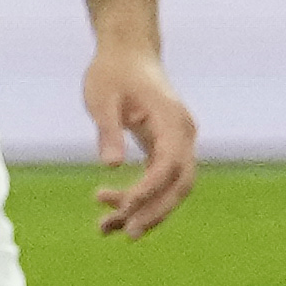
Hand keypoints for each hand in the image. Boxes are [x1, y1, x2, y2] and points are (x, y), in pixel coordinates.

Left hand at [79, 42, 197, 235]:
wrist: (126, 51)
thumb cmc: (112, 71)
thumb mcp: (102, 97)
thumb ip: (108, 130)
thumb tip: (111, 166)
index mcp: (172, 120)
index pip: (167, 165)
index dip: (148, 190)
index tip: (124, 207)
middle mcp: (183, 134)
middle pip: (179, 184)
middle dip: (154, 212)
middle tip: (126, 233)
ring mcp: (178, 142)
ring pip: (170, 188)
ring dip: (144, 210)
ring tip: (106, 228)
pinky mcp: (166, 148)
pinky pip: (159, 180)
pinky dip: (140, 197)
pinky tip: (111, 212)